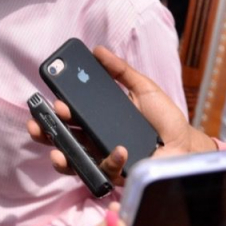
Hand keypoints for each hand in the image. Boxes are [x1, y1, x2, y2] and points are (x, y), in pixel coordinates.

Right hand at [26, 47, 214, 184]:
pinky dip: (111, 160)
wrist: (186, 143)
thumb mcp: (142, 88)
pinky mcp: (120, 175)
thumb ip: (120, 71)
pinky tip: (120, 149)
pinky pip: (107, 171)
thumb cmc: (164, 118)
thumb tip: (97, 50)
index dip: (53, 111)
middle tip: (39, 125)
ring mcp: (105, 159)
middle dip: (45, 133)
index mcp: (97, 120)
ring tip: (58, 149)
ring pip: (74, 161)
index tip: (46, 101)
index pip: (69, 116)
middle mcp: (96, 141)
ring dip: (61, 156)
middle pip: (62, 139)